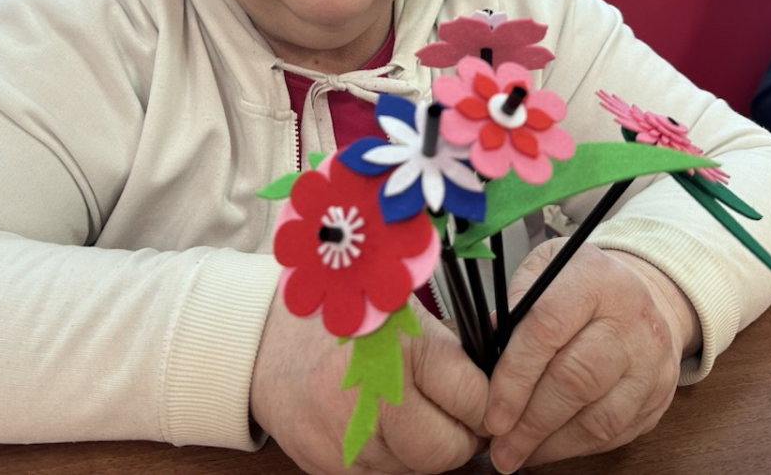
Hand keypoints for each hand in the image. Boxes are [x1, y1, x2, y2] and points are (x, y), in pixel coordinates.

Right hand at [251, 293, 489, 474]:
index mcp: (399, 346)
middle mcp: (373, 395)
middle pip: (449, 449)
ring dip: (424, 449)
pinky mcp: (330, 467)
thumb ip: (453, 347)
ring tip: (406, 411)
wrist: (262, 342)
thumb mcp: (401, 312)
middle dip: (459, 434)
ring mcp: (349, 438)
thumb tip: (508, 377)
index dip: (486, 402)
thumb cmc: (341, 321)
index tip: (480, 397)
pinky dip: (392, 459)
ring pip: (419, 470)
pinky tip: (379, 426)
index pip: (474, 400)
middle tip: (451, 412)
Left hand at [485, 241, 698, 471]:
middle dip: (531, 422)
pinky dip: (578, 446)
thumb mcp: (541, 269)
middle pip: (575, 380)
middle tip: (500, 447)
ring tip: (519, 453)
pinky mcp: (660, 393)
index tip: (491, 412)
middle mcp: (631, 318)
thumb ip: (514, 304)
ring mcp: (651, 359)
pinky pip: (616, 431)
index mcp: (594, 278)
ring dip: (553, 443)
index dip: (515, 376)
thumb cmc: (578, 284)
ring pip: (600, 416)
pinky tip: (550, 447)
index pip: (547, 328)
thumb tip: (487, 352)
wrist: (641, 293)